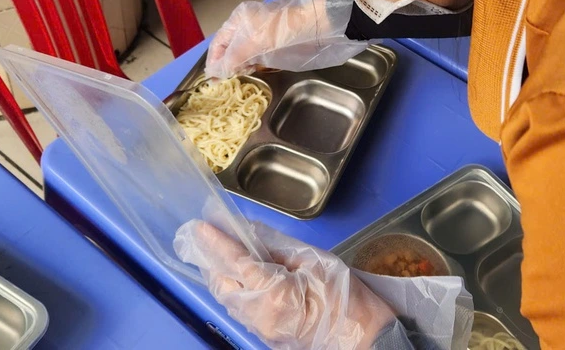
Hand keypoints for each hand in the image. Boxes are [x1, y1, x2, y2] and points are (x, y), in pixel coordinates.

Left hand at [175, 220, 396, 348]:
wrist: (364, 340)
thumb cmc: (346, 300)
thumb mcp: (316, 263)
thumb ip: (279, 248)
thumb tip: (252, 234)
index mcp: (272, 295)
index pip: (236, 262)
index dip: (216, 242)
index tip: (200, 227)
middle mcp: (259, 316)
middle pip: (223, 285)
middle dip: (213, 260)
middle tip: (207, 236)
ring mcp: (261, 330)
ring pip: (228, 300)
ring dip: (222, 275)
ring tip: (220, 252)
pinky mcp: (267, 336)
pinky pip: (241, 310)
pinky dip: (235, 289)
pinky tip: (240, 276)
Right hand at [205, 0, 368, 78]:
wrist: (321, 24)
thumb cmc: (287, 28)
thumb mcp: (257, 41)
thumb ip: (235, 57)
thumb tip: (216, 72)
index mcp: (240, 19)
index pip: (219, 42)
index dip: (214, 60)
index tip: (211, 80)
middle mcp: (247, 26)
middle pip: (229, 49)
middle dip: (225, 65)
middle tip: (223, 84)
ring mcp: (261, 37)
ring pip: (242, 55)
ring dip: (238, 68)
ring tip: (235, 80)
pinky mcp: (274, 47)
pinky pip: (256, 58)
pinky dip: (251, 67)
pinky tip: (250, 74)